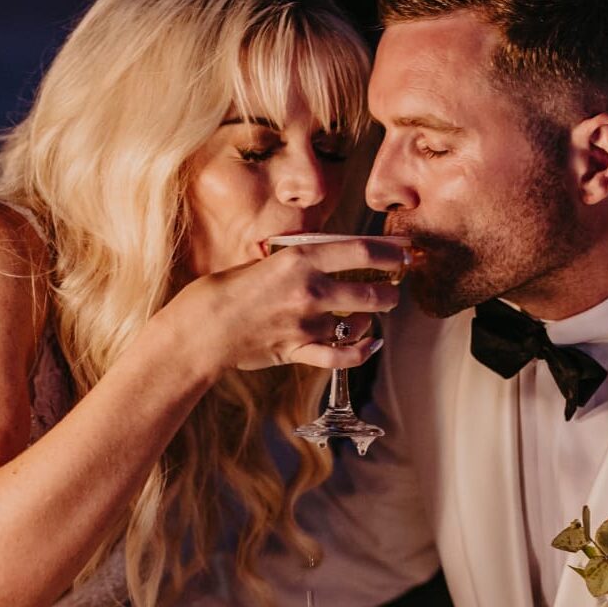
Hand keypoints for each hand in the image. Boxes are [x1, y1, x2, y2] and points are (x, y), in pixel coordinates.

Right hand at [168, 236, 406, 373]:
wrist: (201, 329)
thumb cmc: (225, 290)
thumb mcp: (264, 260)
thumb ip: (299, 259)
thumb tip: (328, 255)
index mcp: (299, 259)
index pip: (360, 251)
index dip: (391, 251)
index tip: (406, 250)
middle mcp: (308, 290)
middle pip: (370, 289)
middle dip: (392, 288)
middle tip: (398, 285)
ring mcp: (305, 324)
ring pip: (359, 322)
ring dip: (374, 318)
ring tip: (377, 313)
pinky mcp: (298, 351)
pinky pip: (341, 355)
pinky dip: (362, 351)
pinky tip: (372, 343)